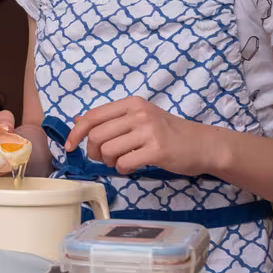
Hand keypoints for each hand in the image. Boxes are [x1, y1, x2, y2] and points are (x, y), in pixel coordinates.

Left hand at [62, 97, 207, 175]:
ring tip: (120, 161)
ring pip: (107, 150)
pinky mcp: (157, 150)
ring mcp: (149, 131)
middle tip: (102, 158)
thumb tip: (78, 121)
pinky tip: (132, 167)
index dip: (76, 132)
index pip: (93, 116)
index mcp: (132, 103)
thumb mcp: (139, 118)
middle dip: (93, 151)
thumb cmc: (168, 132)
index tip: (69, 146)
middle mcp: (140, 114)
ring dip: (108, 161)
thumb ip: (111, 119)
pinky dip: (123, 169)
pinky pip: (124, 163)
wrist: (202, 145)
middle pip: (96, 135)